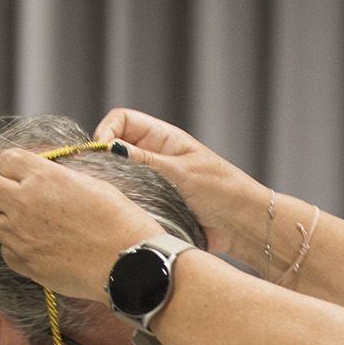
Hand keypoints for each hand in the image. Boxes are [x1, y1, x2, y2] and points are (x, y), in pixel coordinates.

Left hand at [0, 149, 162, 297]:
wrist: (129, 262)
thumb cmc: (119, 221)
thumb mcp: (91, 183)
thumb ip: (57, 177)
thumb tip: (42, 176)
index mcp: (43, 176)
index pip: (4, 159)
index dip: (12, 167)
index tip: (21, 175)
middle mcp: (24, 202)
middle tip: (15, 199)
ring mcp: (20, 235)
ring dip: (4, 221)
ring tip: (28, 227)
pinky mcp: (24, 263)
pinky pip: (5, 251)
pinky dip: (17, 249)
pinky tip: (40, 249)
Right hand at [93, 108, 268, 258]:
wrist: (241, 223)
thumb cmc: (221, 190)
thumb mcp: (181, 172)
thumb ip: (145, 161)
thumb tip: (110, 148)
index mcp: (161, 138)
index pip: (120, 120)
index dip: (106, 131)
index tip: (102, 153)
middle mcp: (152, 156)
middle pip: (114, 148)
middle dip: (105, 161)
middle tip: (103, 179)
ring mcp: (151, 180)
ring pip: (117, 177)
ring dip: (114, 186)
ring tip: (117, 197)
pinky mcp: (152, 204)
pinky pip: (128, 200)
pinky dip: (123, 204)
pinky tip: (125, 213)